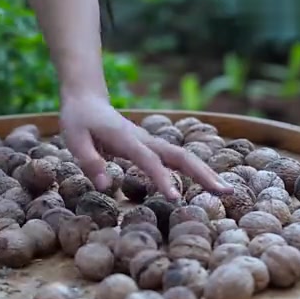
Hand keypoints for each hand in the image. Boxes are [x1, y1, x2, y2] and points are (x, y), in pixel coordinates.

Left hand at [60, 95, 233, 199]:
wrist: (87, 100)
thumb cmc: (79, 121)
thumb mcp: (74, 140)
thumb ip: (90, 162)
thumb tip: (105, 187)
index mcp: (126, 139)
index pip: (149, 161)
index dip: (162, 179)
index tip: (175, 198)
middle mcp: (144, 139)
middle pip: (180, 156)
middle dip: (202, 174)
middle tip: (225, 193)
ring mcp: (150, 142)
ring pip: (183, 157)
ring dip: (204, 173)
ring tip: (225, 192)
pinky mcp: (151, 146)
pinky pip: (175, 159)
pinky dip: (192, 172)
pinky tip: (206, 185)